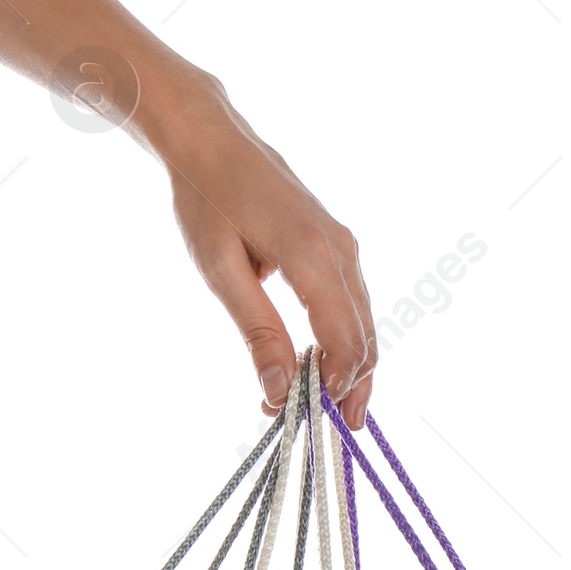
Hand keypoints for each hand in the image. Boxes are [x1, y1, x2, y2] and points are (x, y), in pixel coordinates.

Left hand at [144, 64, 376, 429]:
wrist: (212, 140)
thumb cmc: (206, 201)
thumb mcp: (221, 273)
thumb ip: (256, 332)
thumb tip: (278, 391)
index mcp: (311, 254)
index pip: (343, 338)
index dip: (337, 385)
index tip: (317, 418)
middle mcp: (339, 248)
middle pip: (364, 335)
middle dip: (352, 385)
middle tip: (334, 429)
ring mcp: (343, 244)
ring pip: (364, 321)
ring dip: (352, 366)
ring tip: (332, 407)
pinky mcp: (337, 244)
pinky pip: (353, 303)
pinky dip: (345, 338)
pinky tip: (326, 366)